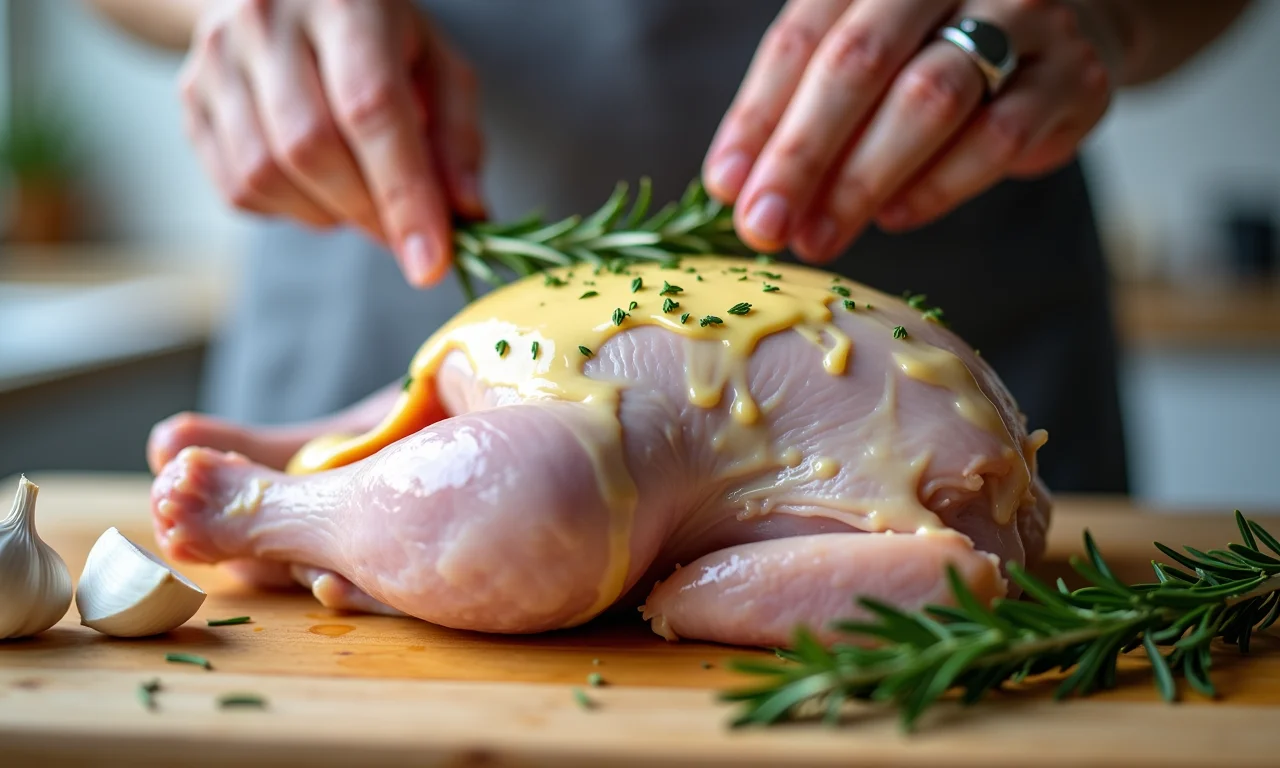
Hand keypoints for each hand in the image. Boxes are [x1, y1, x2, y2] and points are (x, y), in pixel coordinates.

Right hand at [178, 0, 483, 285]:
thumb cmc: (374, 33)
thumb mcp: (435, 63)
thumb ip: (457, 137)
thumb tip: (468, 214)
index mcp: (344, 4)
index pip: (370, 109)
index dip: (403, 194)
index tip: (430, 262)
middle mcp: (268, 21)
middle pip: (312, 148)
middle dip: (367, 212)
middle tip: (402, 233)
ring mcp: (218, 60)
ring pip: (266, 175)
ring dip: (325, 215)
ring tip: (359, 198)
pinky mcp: (190, 97)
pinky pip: (236, 188)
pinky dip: (287, 211)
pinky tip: (315, 189)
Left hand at [703, 0, 1114, 261]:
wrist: (1070, 31)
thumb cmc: (937, 50)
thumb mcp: (865, 59)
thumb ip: (804, 109)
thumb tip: (738, 187)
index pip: (803, 38)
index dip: (758, 116)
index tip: (726, 186)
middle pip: (859, 63)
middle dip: (801, 154)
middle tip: (763, 225)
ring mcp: (1022, 17)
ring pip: (927, 99)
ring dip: (861, 181)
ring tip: (817, 235)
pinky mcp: (1072, 76)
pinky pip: (998, 136)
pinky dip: (938, 185)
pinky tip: (896, 218)